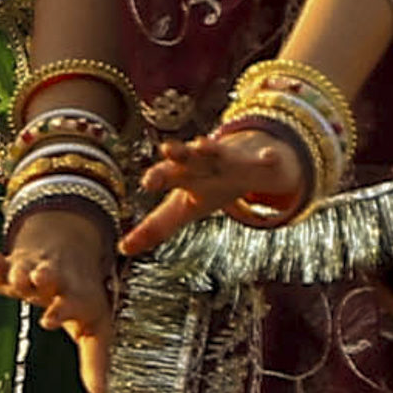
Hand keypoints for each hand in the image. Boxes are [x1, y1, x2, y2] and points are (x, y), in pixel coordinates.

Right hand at [0, 203, 119, 392]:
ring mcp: (30, 270)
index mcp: (74, 296)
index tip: (48, 320)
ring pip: (22, 267)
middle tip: (37, 278)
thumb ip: (94, 360)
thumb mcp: (94, 327)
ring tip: (14, 276)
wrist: (71, 246)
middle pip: (47, 275)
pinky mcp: (9, 262)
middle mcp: (53, 280)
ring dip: (18, 271)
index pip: (68, 304)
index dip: (59, 311)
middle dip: (42, 277)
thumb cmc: (81, 296)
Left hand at [121, 119, 311, 256]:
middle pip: (188, 158)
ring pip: (221, 152)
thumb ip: (155, 226)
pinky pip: (265, 160)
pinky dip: (268, 158)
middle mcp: (204, 163)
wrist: (247, 160)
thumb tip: (122, 248)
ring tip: (202, 144)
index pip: (166, 175)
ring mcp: (231, 160)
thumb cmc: (207, 186)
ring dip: (212, 148)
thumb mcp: (183, 208)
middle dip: (178, 154)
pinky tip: (269, 156)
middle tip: (165, 148)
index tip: (146, 182)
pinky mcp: (258, 162)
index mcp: (184, 175)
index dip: (157, 177)